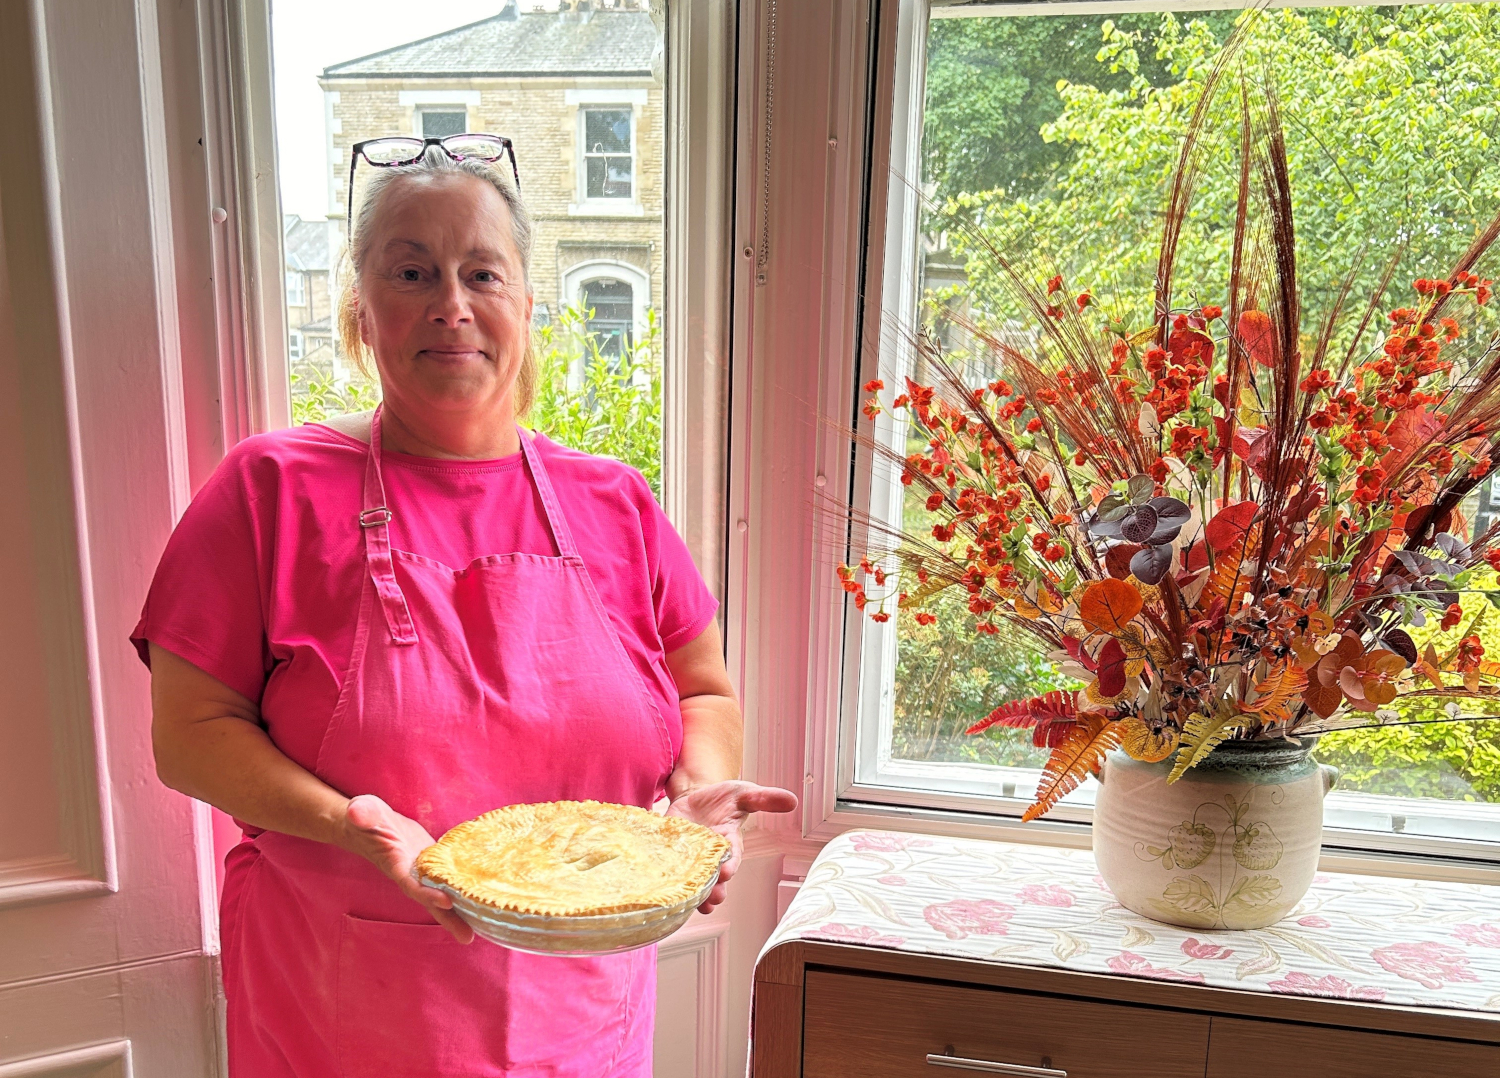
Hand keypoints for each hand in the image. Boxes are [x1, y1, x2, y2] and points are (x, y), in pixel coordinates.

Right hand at [337, 794, 473, 943]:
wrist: (368, 821)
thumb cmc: (364, 816)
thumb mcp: (363, 811)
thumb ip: (362, 813)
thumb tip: (355, 812)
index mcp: (395, 864)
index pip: (411, 884)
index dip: (427, 894)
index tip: (446, 902)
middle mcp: (409, 873)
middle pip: (430, 900)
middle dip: (447, 918)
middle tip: (468, 938)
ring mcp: (421, 870)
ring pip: (441, 893)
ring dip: (458, 911)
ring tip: (477, 930)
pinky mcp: (432, 862)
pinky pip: (447, 879)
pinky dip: (461, 890)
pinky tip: (480, 900)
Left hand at [665, 781, 797, 913]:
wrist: (695, 795)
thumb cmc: (723, 798)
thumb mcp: (744, 793)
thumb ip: (765, 798)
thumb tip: (792, 800)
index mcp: (730, 842)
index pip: (733, 858)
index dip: (730, 866)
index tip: (727, 872)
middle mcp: (711, 855)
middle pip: (715, 879)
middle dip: (714, 890)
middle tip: (712, 898)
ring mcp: (691, 857)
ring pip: (695, 882)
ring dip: (696, 894)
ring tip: (694, 904)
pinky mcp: (671, 853)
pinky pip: (670, 870)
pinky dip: (668, 879)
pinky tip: (664, 888)